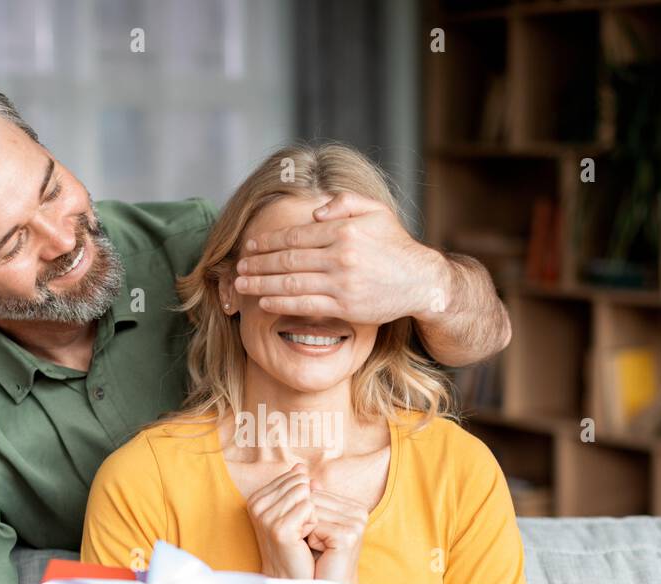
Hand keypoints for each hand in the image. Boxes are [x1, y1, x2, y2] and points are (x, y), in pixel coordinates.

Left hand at [236, 192, 450, 325]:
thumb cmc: (396, 246)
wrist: (422, 282)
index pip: (296, 235)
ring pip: (290, 283)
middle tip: (238, 265)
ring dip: (260, 283)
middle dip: (257, 263)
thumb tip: (314, 210)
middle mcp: (340, 255)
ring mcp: (341, 282)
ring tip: (241, 283)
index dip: (269, 241)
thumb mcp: (377, 212)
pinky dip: (280, 302)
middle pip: (287, 259)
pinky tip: (264, 301)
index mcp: (344, 229)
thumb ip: (345, 202)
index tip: (250, 244)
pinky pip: (304, 304)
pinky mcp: (344, 305)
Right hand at [246, 462, 317, 578]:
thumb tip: (302, 466)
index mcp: (257, 498)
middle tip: (301, 528)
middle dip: (309, 503)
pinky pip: (309, 507)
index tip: (297, 519)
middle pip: (299, 482)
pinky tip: (304, 539)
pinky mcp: (279, 529)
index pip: (293, 476)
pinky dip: (314, 523)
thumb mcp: (295, 511)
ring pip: (305, 493)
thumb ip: (298, 487)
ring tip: (302, 534)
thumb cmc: (297, 545)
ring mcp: (265, 517)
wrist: (293, 578)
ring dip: (312, 514)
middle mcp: (256, 505)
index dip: (305, 496)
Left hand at [305, 484, 366, 583]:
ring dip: (305, 531)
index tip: (308, 532)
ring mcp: (356, 523)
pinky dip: (310, 540)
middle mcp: (359, 512)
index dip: (303, 513)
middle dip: (303, 521)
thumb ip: (311, 499)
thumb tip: (300, 469)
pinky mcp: (349, 536)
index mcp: (353, 506)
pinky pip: (315, 527)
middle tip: (311, 542)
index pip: (315, 492)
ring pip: (312, 512)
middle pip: (313, 500)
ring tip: (316, 548)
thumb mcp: (313, 525)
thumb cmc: (317, 557)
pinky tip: (319, 552)